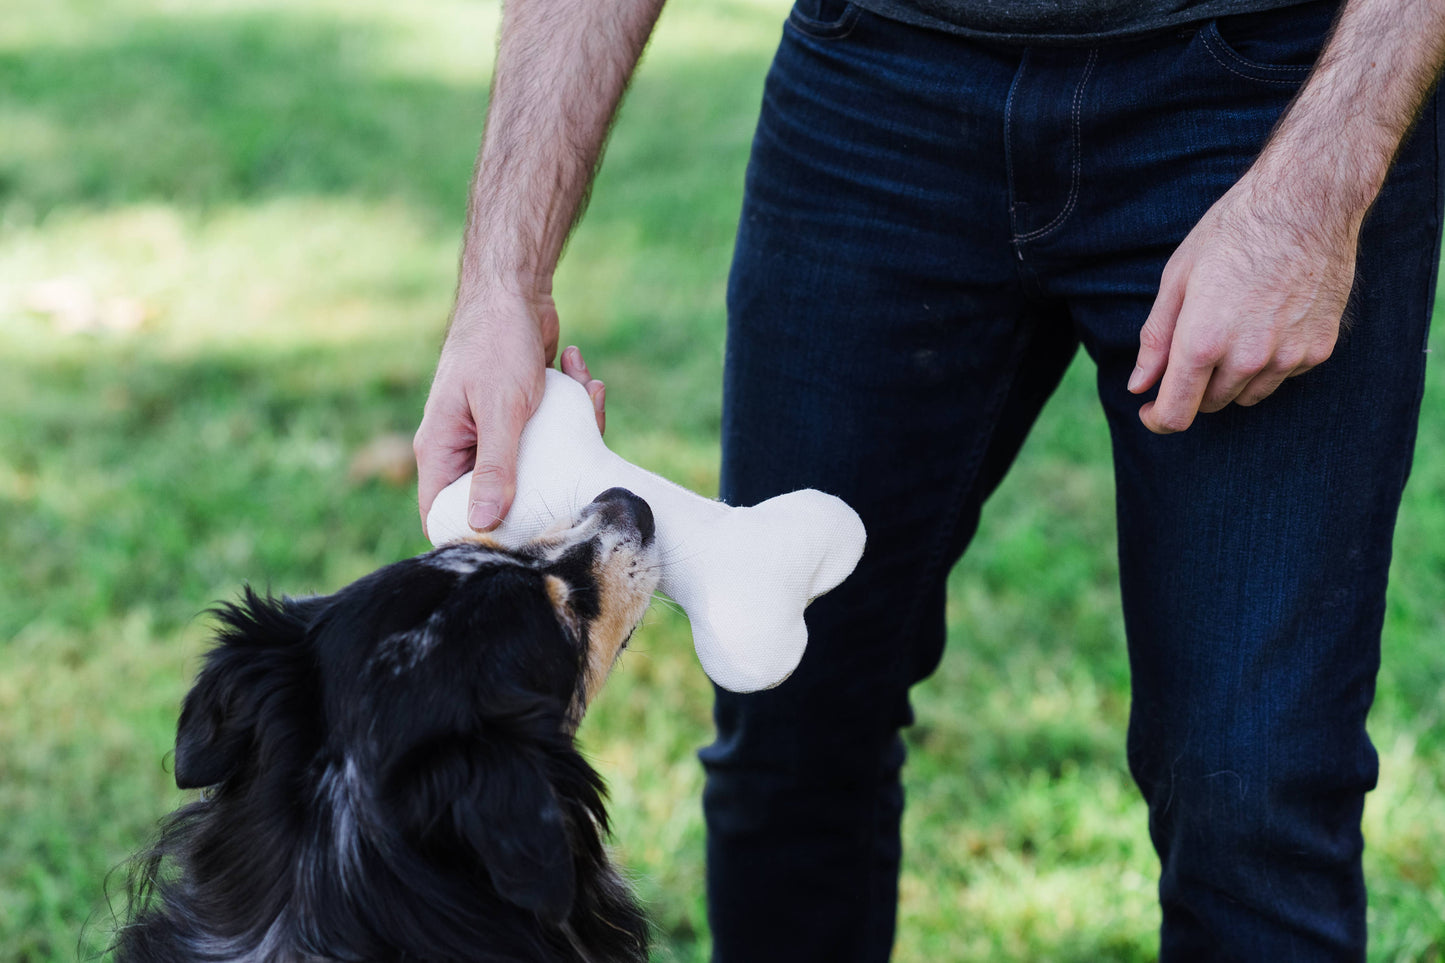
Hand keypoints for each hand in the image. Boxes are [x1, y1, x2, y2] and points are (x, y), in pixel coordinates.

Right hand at [413, 289, 604, 535]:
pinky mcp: (520, 414)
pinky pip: (550, 432)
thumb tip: (482, 524)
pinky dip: (574, 408)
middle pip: (498, 492)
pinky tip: (587, 377)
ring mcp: (491, 430)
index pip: (443, 513)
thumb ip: (494, 468)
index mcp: (441, 449)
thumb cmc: (496, 343)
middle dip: (545, 481)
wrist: (513, 287)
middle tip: (578, 463)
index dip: (475, 535)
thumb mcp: (501, 411)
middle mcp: (460, 444)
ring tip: (590, 395)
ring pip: (535, 460)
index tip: (523, 543)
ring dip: (570, 434)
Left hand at [1128, 171, 1360, 433]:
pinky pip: (1283, 376)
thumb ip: (1156, 340)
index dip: (1158, 419)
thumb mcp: (1177, 279)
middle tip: (1195, 343)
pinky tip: (1269, 319)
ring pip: (1247, 395)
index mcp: (1202, 342)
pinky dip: (1269, 362)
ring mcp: (1288, 356)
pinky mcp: (1319, 349)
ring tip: (1234, 324)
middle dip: (1194, 386)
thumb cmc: (1232, 233)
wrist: (1306, 202)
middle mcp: (1247, 358)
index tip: (1150, 410)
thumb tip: (1139, 386)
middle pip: (1210, 404)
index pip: (1176, 414)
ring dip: (1231, 377)